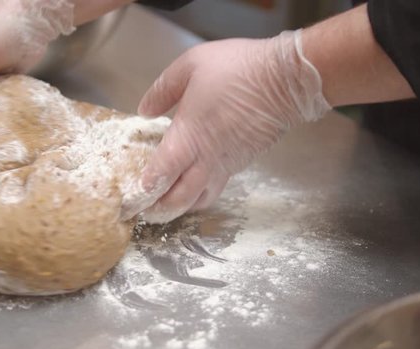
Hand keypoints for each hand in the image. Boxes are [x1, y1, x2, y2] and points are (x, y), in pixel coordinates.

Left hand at [133, 30, 330, 222]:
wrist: (286, 80)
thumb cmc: (237, 69)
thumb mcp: (190, 66)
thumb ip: (162, 90)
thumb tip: (144, 110)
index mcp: (189, 136)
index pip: (161, 174)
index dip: (146, 190)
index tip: (133, 197)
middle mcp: (207, 158)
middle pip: (180, 198)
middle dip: (161, 210)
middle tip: (145, 212)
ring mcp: (226, 164)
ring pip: (201, 199)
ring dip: (182, 207)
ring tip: (168, 205)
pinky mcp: (242, 163)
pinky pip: (217, 186)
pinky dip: (202, 193)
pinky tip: (194, 183)